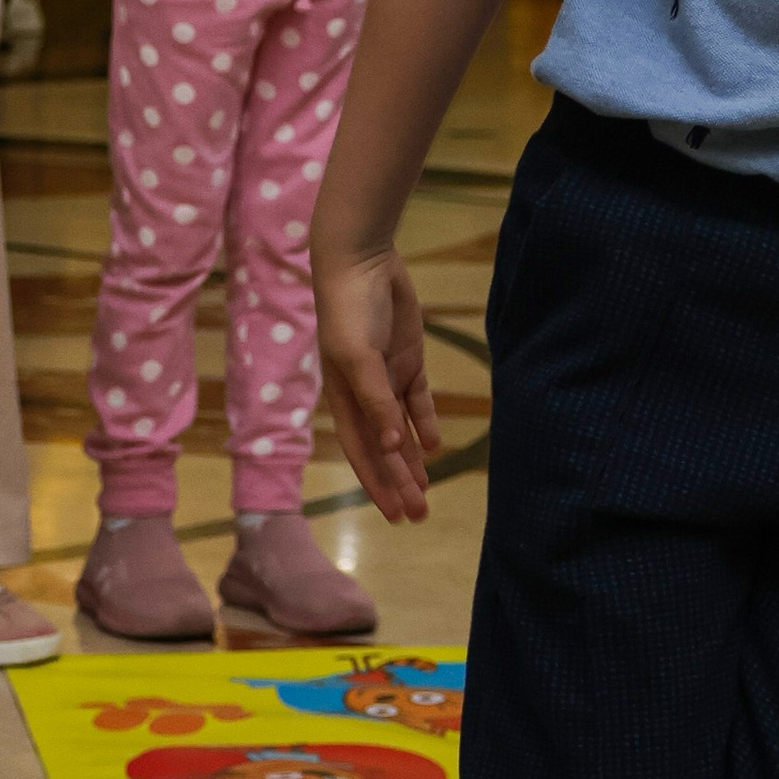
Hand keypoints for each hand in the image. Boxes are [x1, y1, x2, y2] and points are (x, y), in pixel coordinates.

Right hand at [316, 242, 440, 521]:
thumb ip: (376, 402)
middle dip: (400, 483)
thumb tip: (391, 448)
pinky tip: (434, 447)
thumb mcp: (359, 357)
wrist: (362, 262)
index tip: (397, 515)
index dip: (379, 485)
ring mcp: (386, 377)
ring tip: (427, 492)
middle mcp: (364, 395)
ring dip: (413, 462)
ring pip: (402, 431)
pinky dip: (425, 423)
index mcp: (344, 399)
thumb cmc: (350, 310)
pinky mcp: (407, 358)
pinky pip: (417, 400)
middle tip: (419, 516)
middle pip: (384, 449)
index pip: (364, 453)